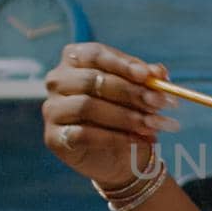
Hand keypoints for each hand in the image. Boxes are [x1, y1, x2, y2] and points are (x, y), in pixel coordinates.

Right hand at [42, 42, 179, 190]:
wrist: (118, 156)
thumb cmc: (127, 114)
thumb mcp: (140, 93)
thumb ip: (148, 80)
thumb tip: (159, 72)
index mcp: (75, 59)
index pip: (95, 54)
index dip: (122, 63)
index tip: (147, 75)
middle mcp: (58, 81)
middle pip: (92, 80)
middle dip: (130, 92)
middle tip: (159, 103)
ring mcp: (52, 109)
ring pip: (87, 106)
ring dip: (125, 116)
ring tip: (152, 125)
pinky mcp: (54, 137)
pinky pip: (83, 134)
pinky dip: (115, 137)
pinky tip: (138, 140)